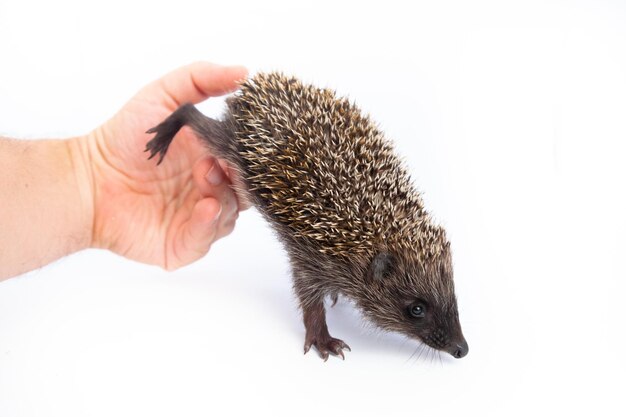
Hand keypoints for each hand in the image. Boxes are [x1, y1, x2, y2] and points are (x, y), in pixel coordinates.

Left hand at [76, 62, 247, 268]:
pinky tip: (204, 207)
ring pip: (230, 217)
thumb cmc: (123, 139)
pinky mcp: (182, 244)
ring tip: (203, 178)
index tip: (243, 143)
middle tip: (215, 162)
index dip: (249, 156)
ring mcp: (197, 220)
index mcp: (211, 161)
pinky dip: (209, 225)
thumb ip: (202, 79)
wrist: (87, 180)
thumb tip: (244, 72)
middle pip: (244, 192)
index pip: (247, 164)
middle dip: (237, 178)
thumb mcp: (163, 95)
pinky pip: (206, 240)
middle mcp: (208, 192)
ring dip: (223, 197)